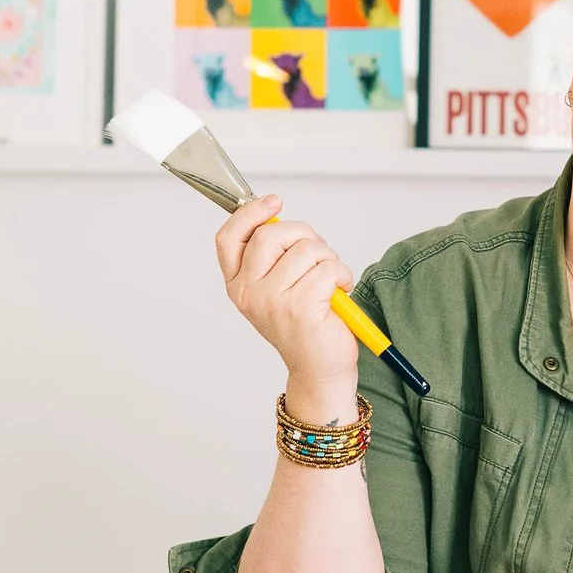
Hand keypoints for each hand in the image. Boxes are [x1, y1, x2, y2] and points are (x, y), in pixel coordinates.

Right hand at [215, 195, 358, 394]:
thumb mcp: (279, 287)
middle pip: (270, 235)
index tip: (273, 202)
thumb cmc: (305, 325)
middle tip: (319, 254)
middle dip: (304, 234)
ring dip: (329, 258)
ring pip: (306, 249)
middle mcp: (249, 293)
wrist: (320, 370)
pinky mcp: (300, 308)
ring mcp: (272, 301)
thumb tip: (276, 213)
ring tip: (331, 280)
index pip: (229, 238)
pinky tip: (340, 292)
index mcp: (238, 285)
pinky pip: (328, 268)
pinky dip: (342, 274)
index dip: (249, 213)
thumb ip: (274, 255)